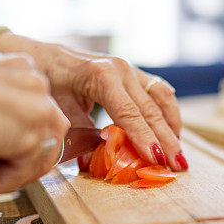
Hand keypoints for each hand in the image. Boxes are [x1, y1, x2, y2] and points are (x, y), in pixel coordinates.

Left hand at [0, 32, 187, 170]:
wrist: (44, 57)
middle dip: (167, 139)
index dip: (144, 138)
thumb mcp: (59, 110)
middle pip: (150, 109)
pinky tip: (174, 133)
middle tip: (177, 165)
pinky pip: (158, 93)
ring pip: (162, 98)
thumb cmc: (47, 82)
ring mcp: (130, 68)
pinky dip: (168, 114)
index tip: (156, 159)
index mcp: (100, 75)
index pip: (129, 113)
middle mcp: (120, 68)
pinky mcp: (134, 73)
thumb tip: (99, 161)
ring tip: (179, 155)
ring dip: (173, 127)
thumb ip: (81, 135)